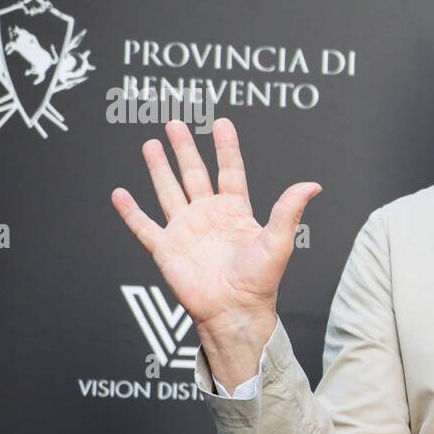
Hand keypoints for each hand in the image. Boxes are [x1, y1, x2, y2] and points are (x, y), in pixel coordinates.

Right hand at [110, 118, 320, 386]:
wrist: (235, 311)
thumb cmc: (260, 281)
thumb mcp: (279, 241)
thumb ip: (289, 209)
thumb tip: (313, 184)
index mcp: (235, 212)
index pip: (230, 171)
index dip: (226, 147)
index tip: (221, 122)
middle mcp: (209, 216)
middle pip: (194, 174)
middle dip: (185, 148)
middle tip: (175, 122)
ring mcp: (185, 230)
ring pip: (168, 191)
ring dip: (159, 168)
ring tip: (151, 143)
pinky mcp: (166, 248)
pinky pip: (144, 226)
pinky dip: (130, 211)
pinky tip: (119, 193)